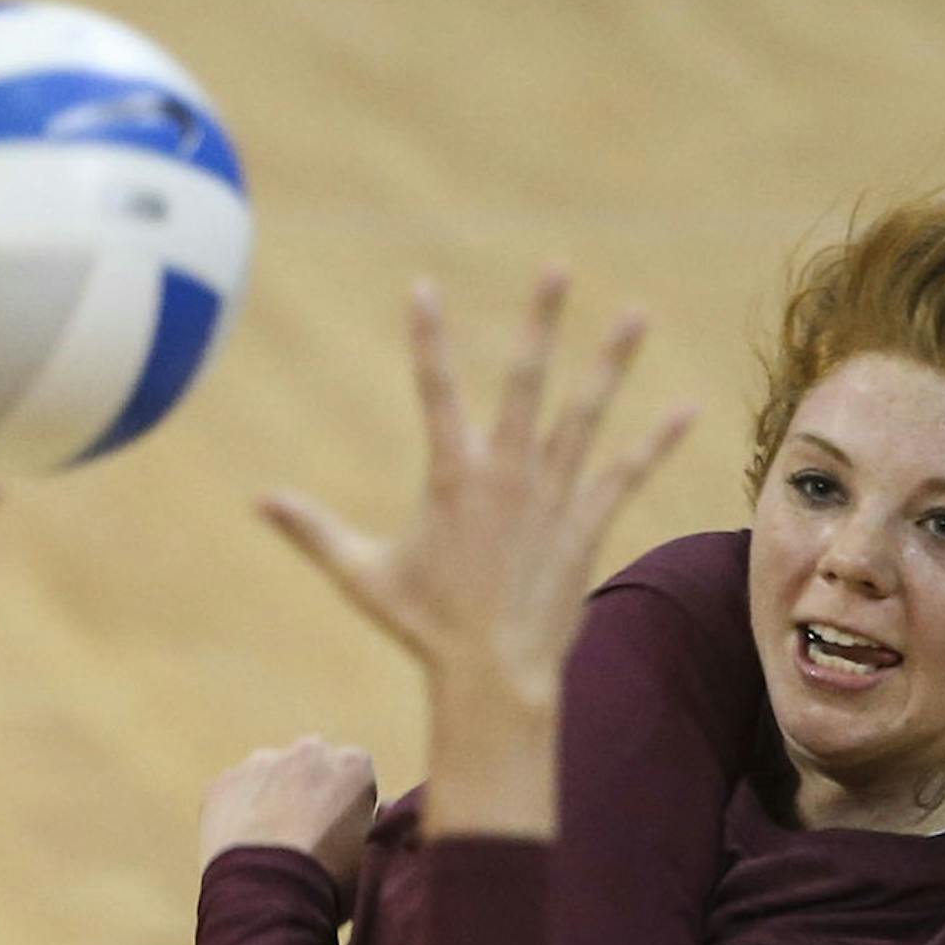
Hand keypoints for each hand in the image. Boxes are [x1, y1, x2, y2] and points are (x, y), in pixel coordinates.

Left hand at [198, 737, 377, 892]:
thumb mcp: (373, 857)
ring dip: (273, 798)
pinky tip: (244, 848)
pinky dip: (239, 813)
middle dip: (311, 791)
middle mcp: (307, 751)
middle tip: (306, 838)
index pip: (357, 773)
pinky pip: (235, 793)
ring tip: (271, 847)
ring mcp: (259, 764)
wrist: (265, 897)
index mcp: (352, 764)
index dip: (351, 804)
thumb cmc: (330, 880)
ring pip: (270, 776)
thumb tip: (385, 806)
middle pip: (312, 766)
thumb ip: (383, 822)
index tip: (344, 834)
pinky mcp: (221, 784)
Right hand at [260, 271, 694, 723]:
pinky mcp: (586, 527)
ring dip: (611, 363)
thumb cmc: (424, 628)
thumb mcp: (362, 575)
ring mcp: (552, 497)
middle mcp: (506, 475)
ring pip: (585, 415)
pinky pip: (626, 474)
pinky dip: (657, 442)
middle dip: (541, 322)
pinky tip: (686, 408)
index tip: (423, 287)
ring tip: (636, 315)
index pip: (436, 390)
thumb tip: (258, 501)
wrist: (492, 677)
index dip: (428, 338)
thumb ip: (313, 530)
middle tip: (557, 267)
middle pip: (526, 382)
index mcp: (452, 477)